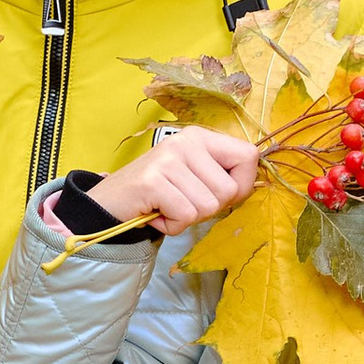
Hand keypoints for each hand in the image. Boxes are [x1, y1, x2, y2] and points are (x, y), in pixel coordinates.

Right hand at [93, 128, 260, 234]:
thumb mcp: (194, 177)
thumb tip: (253, 186)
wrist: (110, 203)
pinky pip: (186, 216)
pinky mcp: (153, 181)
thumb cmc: (159, 195)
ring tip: (167, 207)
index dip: (242, 185)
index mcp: (200, 137)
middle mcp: (186, 141)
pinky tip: (156, 213)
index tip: (217, 194)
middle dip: (209, 209)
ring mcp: (168, 159)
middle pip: (230, 190)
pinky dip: (172, 226)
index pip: (249, 156)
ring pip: (208, 207)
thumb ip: (222, 177)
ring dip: (188, 219)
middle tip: (182, 203)